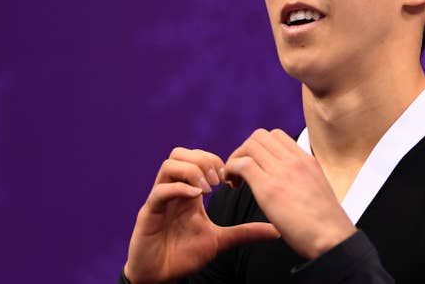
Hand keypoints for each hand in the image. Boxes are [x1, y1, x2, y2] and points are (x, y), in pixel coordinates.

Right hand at [123, 147, 279, 283]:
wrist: (161, 277)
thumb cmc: (185, 256)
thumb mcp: (221, 240)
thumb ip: (245, 232)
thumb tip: (276, 231)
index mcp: (187, 190)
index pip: (196, 156)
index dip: (213, 159)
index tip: (228, 178)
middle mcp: (172, 189)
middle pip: (180, 153)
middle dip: (203, 159)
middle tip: (219, 180)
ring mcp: (159, 199)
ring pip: (169, 164)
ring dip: (192, 171)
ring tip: (208, 189)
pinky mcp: (148, 213)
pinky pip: (160, 190)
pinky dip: (179, 189)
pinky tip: (197, 198)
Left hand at [224, 129, 355, 259]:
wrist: (333, 239)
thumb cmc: (326, 223)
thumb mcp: (317, 187)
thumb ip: (302, 177)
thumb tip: (288, 181)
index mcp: (306, 160)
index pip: (276, 135)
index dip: (260, 147)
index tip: (255, 165)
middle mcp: (294, 160)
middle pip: (259, 136)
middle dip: (244, 150)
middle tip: (241, 172)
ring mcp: (282, 172)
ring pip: (249, 146)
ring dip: (235, 159)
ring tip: (235, 180)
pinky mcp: (269, 188)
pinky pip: (242, 164)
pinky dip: (231, 170)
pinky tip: (234, 185)